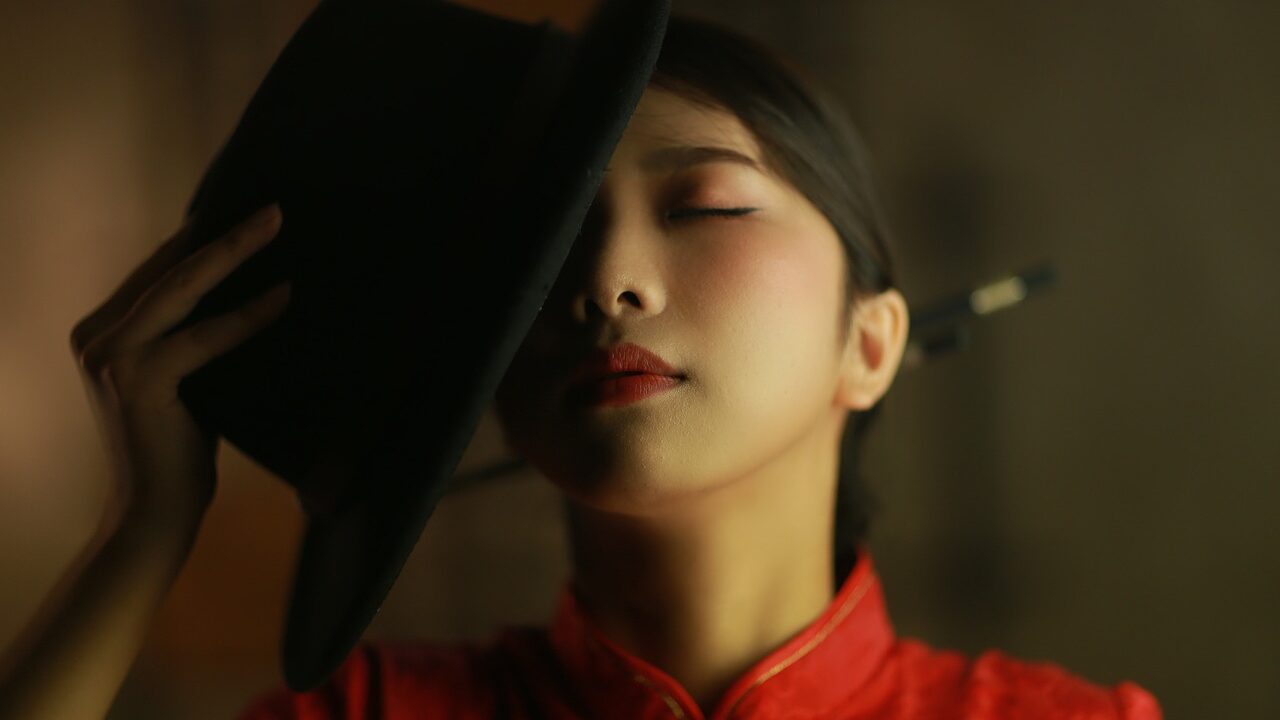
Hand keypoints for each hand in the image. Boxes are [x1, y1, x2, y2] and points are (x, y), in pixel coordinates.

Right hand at [69, 203, 289, 535]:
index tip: (242, 210)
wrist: (154, 513)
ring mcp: (111, 357)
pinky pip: (204, 337)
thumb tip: (247, 290)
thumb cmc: (178, 450)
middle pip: (169, 271)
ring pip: (182, 290)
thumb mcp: (183, 379)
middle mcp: (96, 338)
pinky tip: (283, 296)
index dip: (199, 240)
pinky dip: (247, 316)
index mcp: (102, 333)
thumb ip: (191, 338)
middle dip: (223, 235)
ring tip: (276, 226)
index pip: (157, 274)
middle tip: (273, 209)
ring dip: (234, 253)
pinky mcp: (137, 380)